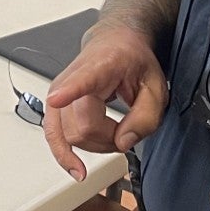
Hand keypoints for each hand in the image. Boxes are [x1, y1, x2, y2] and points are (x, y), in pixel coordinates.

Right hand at [41, 26, 167, 181]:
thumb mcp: (155, 86)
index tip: (58, 98)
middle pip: (82, 127)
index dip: (69, 90)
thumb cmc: (132, 61)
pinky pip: (53, 136)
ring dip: (94, 146)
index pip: (82, 79)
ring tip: (113, 135)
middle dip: (107, 141)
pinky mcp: (53, 105)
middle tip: (127, 131)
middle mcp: (72, 77)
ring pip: (68, 137)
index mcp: (102, 65)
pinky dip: (64, 154)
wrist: (114, 44)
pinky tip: (76, 166)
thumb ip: (146, 116)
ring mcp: (58, 91)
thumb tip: (123, 142)